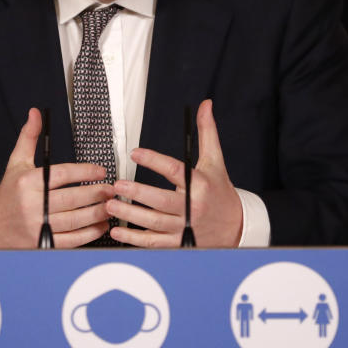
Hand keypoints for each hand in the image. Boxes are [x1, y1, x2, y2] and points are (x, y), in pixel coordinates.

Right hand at [0, 108, 114, 247]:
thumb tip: (36, 113)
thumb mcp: (17, 163)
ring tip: (110, 205)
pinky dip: (89, 234)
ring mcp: (38, 226)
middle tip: (111, 189)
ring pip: (74, 220)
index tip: (100, 171)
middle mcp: (33, 205)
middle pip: (72, 198)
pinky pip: (71, 240)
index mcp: (28, 183)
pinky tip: (100, 225)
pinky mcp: (43, 243)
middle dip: (96, 193)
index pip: (62, 174)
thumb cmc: (9, 193)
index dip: (85, 172)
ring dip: (96, 213)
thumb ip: (29, 137)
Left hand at [107, 99, 242, 247]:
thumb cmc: (221, 191)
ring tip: (110, 204)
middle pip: (161, 200)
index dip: (154, 160)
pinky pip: (154, 242)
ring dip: (130, 215)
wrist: (236, 226)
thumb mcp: (215, 161)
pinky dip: (134, 239)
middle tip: (117, 185)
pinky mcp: (179, 243)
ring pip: (153, 223)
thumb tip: (205, 105)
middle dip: (137, 193)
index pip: (174, 170)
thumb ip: (206, 132)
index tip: (135, 152)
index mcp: (199, 184)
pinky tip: (118, 231)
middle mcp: (192, 207)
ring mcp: (185, 227)